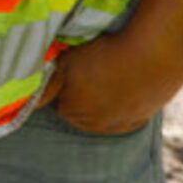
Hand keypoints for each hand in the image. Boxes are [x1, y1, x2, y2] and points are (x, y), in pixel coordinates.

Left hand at [36, 26, 182, 135]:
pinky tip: (128, 86)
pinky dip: (126, 105)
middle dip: (83, 96)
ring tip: (111, 76)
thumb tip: (31, 101)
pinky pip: (128, 117)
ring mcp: (121, 125)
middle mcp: (95, 125)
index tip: (74, 70)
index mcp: (72, 112)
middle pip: (81, 113)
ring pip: (105, 115)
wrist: (151, 57)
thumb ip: (48, 83)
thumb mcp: (66, 63)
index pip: (60, 103)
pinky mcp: (142, 119)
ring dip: (105, 101)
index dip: (65, 85)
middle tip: (93, 71)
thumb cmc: (104, 56)